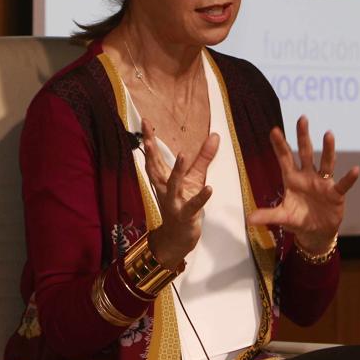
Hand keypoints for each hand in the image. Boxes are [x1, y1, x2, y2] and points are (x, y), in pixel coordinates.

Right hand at [140, 119, 218, 269]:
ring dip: (177, 171)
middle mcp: (164, 189)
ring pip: (174, 185)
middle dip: (152, 153)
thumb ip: (204, 157)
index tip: (145, 122)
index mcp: (163, 179)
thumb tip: (215, 135)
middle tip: (149, 138)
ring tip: (183, 155)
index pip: (154, 156)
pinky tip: (209, 188)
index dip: (149, 139)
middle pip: (156, 169)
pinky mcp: (185, 215)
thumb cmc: (184, 203)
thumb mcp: (195, 178)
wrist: (178, 237)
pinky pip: (193, 206)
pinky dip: (201, 198)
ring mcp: (173, 202)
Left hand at [247, 115, 358, 253]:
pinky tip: (355, 170)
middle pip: (306, 152)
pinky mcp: (335, 194)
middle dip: (303, 136)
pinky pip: (343, 184)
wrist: (316, 232)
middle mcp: (308, 176)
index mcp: (292, 178)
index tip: (274, 130)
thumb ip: (268, 215)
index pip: (285, 158)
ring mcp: (323, 183)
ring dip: (328, 149)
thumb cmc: (298, 219)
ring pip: (326, 163)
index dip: (280, 145)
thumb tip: (248, 219)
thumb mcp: (282, 216)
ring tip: (328, 134)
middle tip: (302, 118)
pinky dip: (349, 178)